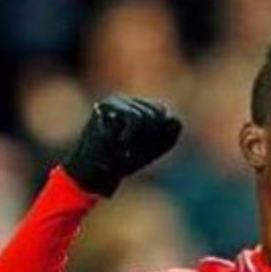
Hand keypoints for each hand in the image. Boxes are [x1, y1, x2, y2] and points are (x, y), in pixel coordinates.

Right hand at [63, 95, 181, 195]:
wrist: (97, 171)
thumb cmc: (124, 160)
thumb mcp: (154, 149)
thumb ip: (169, 134)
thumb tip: (173, 118)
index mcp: (142, 108)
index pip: (166, 116)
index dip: (160, 136)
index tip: (145, 150)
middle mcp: (130, 101)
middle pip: (159, 112)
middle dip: (150, 136)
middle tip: (132, 148)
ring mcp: (118, 100)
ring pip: (149, 116)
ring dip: (139, 139)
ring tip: (124, 146)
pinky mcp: (108, 104)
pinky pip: (136, 118)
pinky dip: (132, 135)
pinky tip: (120, 142)